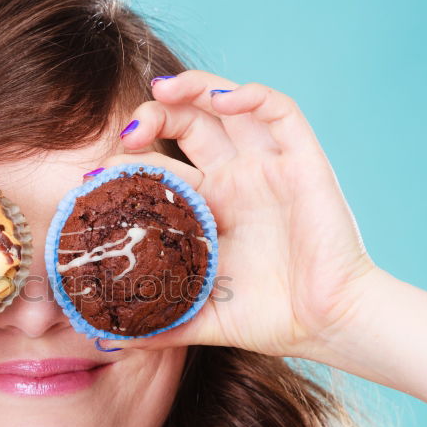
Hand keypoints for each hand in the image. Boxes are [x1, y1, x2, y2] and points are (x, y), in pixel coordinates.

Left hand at [97, 71, 380, 357]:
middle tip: (128, 132)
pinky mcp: (303, 161)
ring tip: (161, 90)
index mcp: (211, 208)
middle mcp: (236, 179)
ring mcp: (269, 166)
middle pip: (189, 125)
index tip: (97, 178)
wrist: (329, 325)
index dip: (130, 163)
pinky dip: (250, 95)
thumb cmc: (271, 320)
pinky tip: (220, 100)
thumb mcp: (203, 318)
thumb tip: (105, 338)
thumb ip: (157, 323)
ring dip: (195, 89)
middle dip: (155, 117)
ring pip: (228, 106)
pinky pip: (279, 111)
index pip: (163, 166)